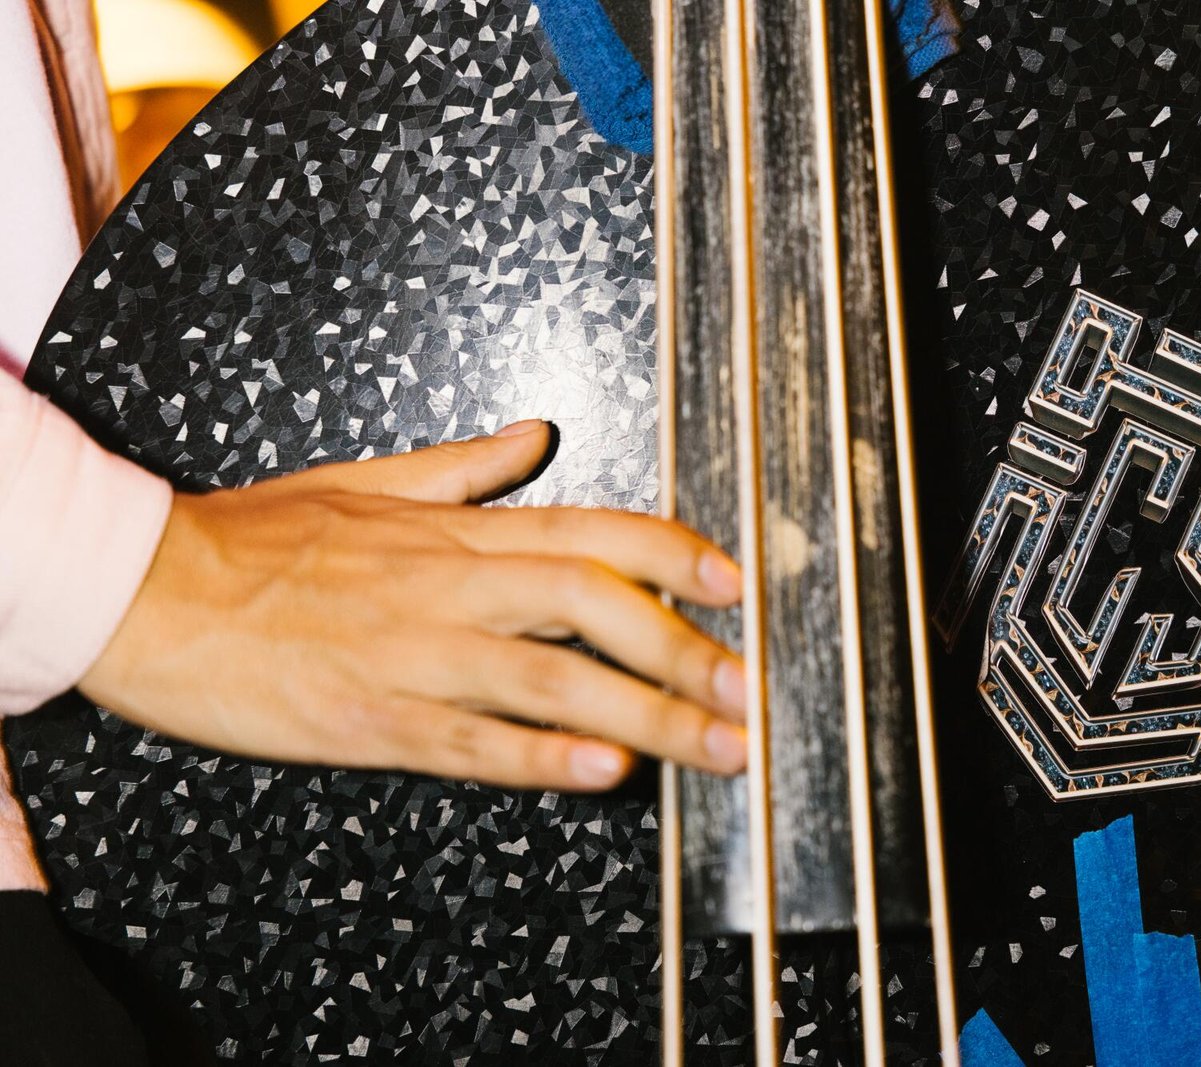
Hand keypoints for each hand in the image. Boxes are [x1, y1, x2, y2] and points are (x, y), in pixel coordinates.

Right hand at [78, 420, 746, 791]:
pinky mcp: (375, 720)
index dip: (676, 555)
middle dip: (685, 648)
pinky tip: (601, 770)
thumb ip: (467, 467)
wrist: (151, 590)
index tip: (738, 584)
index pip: (594, 531)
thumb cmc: (259, 539)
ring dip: (645, 712)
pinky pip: (473, 741)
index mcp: (456, 532)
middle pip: (594, 606)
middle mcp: (452, 586)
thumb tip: (536, 437)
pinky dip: (540, 755)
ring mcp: (417, 654)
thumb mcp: (370, 481)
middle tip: (751, 689)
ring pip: (553, 679)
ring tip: (714, 745)